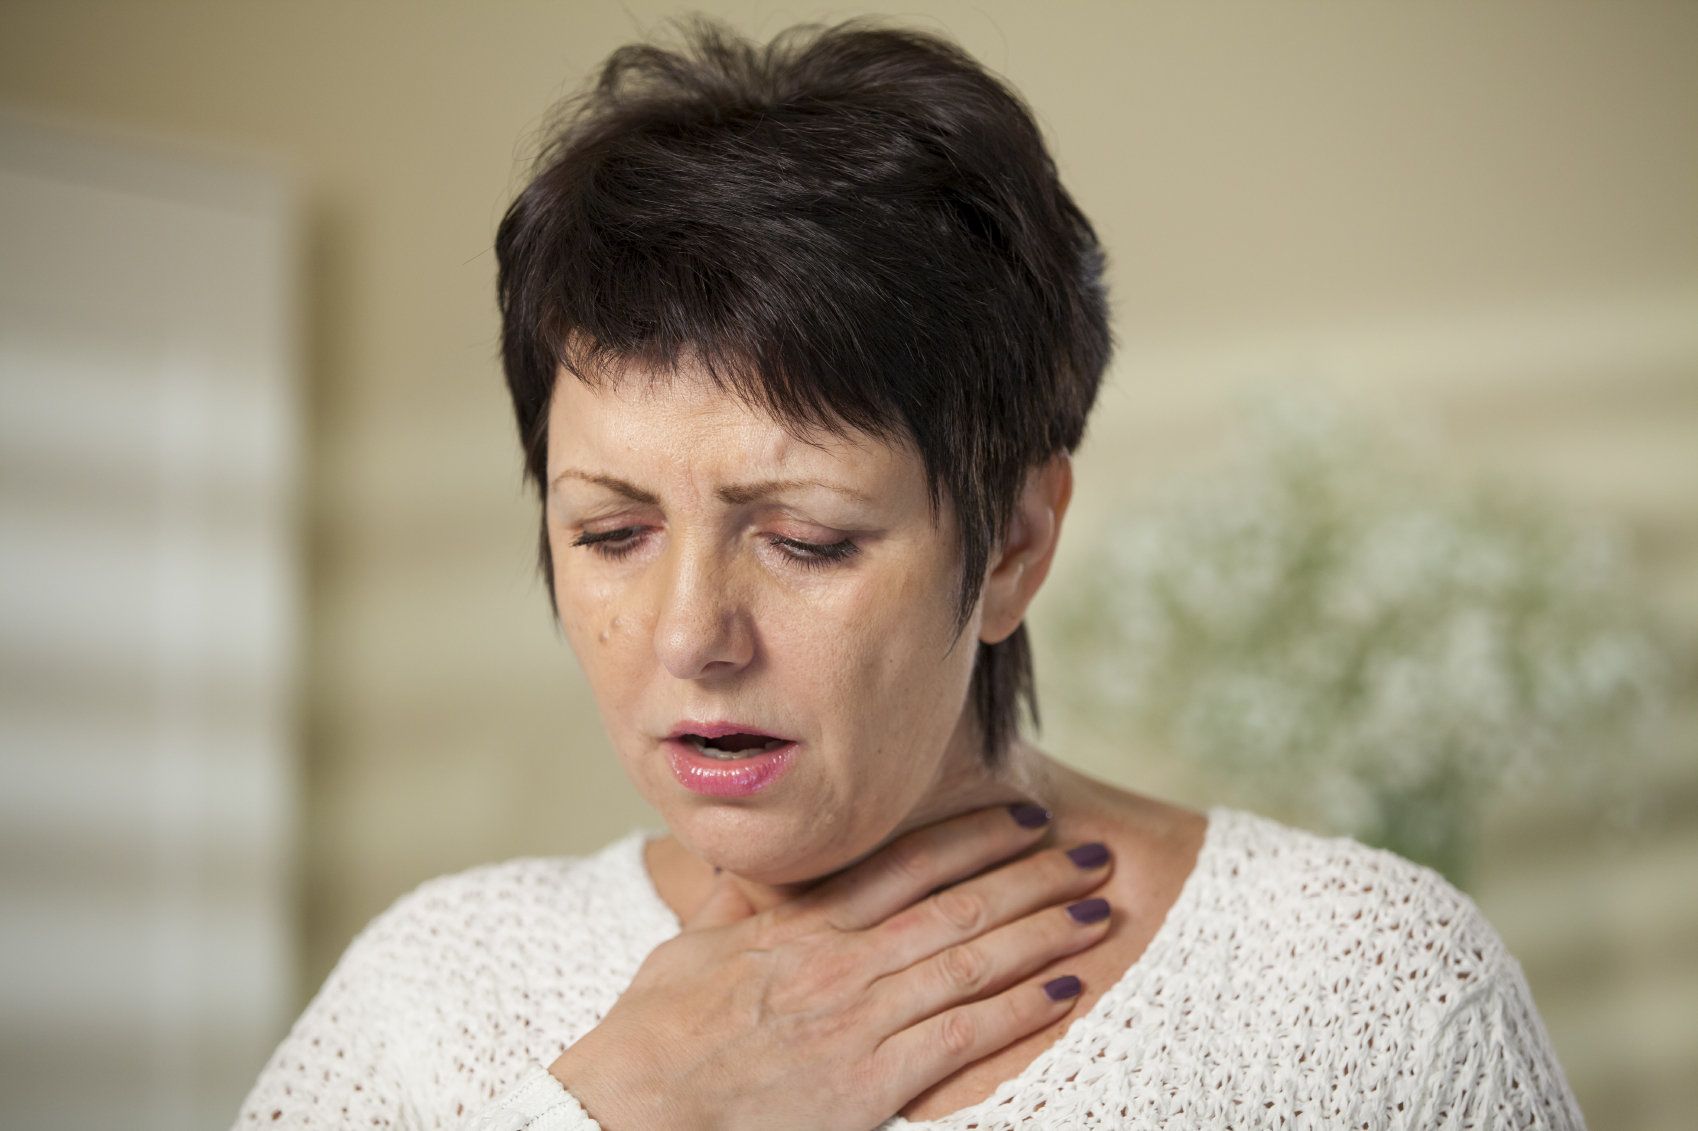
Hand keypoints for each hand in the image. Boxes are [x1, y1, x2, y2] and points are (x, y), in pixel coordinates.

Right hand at [547, 802, 1113, 1129]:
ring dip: (1044, 931)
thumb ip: (737, 902)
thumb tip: (753, 859)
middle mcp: (842, 962)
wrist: (633, 1108)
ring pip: (973, 961)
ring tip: (1099, 909)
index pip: (906, 864)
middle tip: (1090, 852)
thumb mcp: (691, 946)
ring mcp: (860, 1020)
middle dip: (1033, 876)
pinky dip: (1020, 1010)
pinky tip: (1066, 988)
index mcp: (802, 925)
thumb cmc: (652, 1035)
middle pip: (958, 905)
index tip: (1022, 817)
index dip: (974, 836)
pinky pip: (963, 1037)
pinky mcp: (870, 1083)